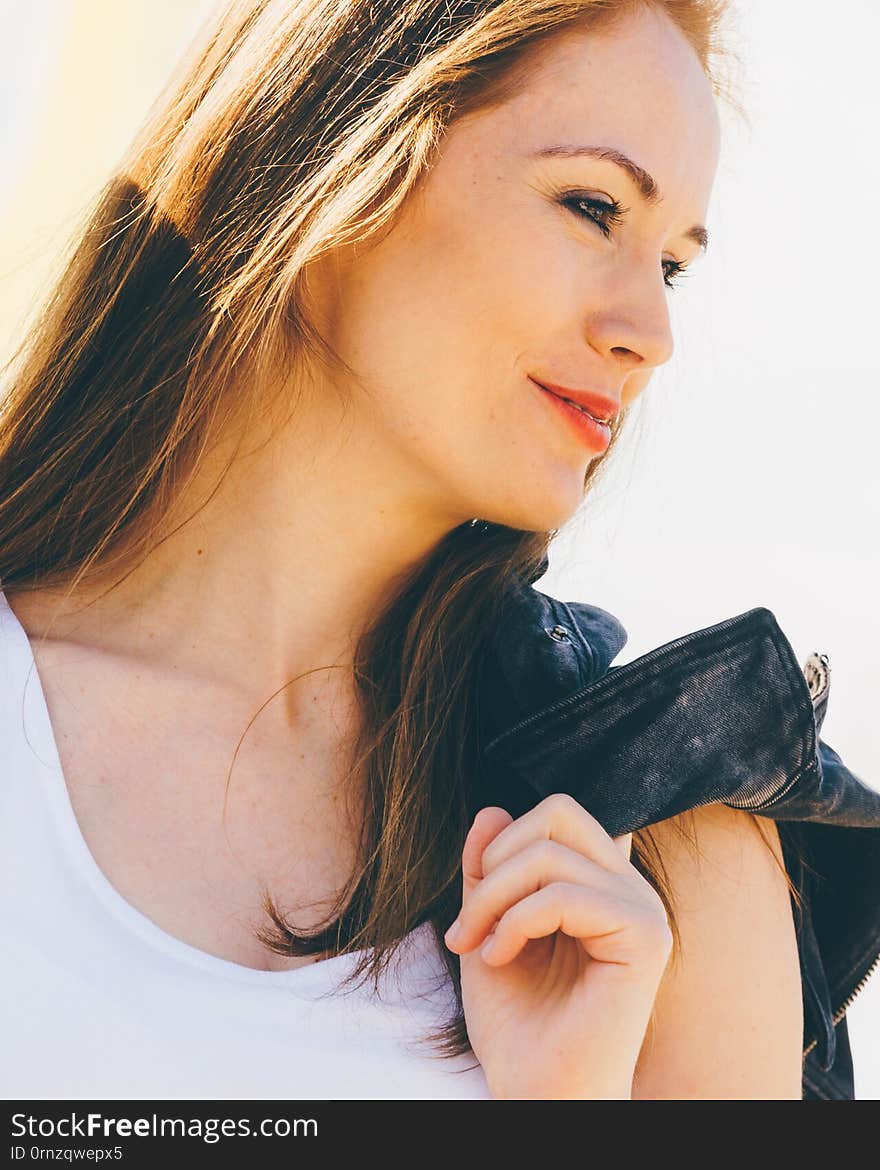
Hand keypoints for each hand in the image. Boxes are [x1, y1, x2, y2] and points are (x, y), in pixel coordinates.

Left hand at [444, 793, 672, 1098]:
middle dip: (498, 858)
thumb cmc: (517, 1020)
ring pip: (551, 853)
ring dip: (494, 898)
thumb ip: (489, 870)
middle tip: (469, 922)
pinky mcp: (645, 939)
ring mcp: (644, 909)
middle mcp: (629, 886)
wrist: (538, 1093)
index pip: (557, 814)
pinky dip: (516, 922)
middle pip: (558, 812)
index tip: (474, 906)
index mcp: (601, 880)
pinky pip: (565, 896)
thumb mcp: (487, 925)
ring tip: (479, 946)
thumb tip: (490, 811)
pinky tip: (500, 958)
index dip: (503, 843)